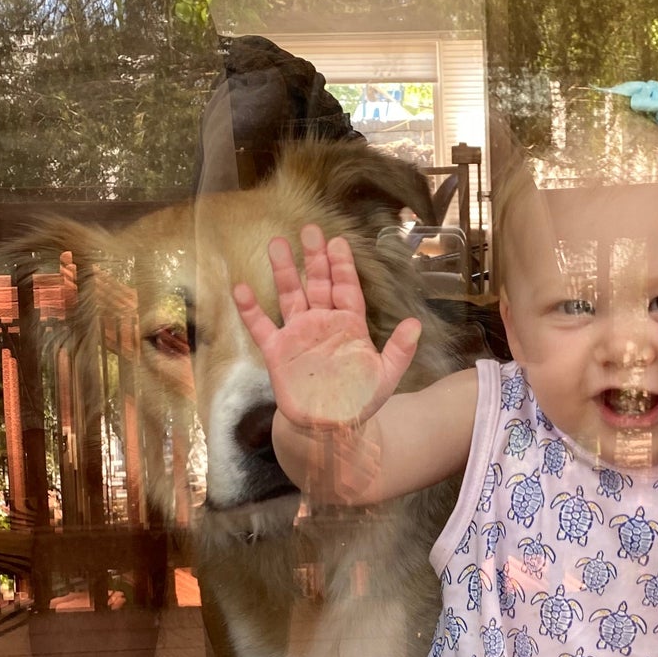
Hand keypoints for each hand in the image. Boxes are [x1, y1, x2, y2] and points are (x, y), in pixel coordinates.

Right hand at [233, 224, 420, 428]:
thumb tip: (416, 324)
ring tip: (277, 244)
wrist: (329, 427)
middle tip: (310, 229)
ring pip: (289, 295)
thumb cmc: (358, 400)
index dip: (342, 266)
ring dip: (284, 270)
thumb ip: (400, 350)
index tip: (338, 242)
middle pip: (317, 283)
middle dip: (314, 257)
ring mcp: (298, 335)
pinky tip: (241, 288)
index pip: (346, 289)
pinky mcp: (277, 351)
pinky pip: (261, 326)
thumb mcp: (386, 376)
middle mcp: (322, 323)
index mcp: (349, 326)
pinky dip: (251, 309)